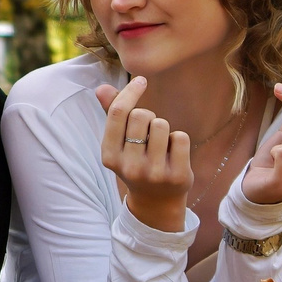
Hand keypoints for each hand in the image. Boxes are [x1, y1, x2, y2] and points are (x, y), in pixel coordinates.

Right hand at [93, 77, 189, 232]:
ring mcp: (153, 173)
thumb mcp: (119, 143)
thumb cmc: (135, 162)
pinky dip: (178, 140)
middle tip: (148, 132)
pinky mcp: (177, 176)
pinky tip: (173, 154)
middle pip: (141, 115)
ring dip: (163, 128)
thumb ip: (112, 115)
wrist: (156, 201)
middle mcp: (129, 166)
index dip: (130, 92)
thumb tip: (101, 88)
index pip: (118, 113)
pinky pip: (180, 137)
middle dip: (147, 116)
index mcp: (109, 156)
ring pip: (161, 124)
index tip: (141, 81)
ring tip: (159, 145)